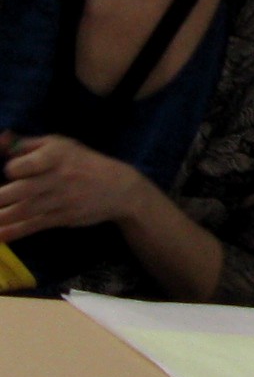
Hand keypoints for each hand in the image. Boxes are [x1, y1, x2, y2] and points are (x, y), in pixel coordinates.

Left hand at [0, 134, 144, 241]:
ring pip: (25, 210)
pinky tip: (0, 235)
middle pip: (22, 189)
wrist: (120, 188)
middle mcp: (59, 177)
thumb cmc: (82, 163)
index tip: (9, 171)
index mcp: (56, 154)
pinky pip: (34, 226)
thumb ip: (26, 144)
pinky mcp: (62, 218)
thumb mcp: (60, 145)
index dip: (13, 168)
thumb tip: (0, 141)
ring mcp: (61, 200)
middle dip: (0, 197)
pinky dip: (15, 232)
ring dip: (2, 217)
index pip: (27, 163)